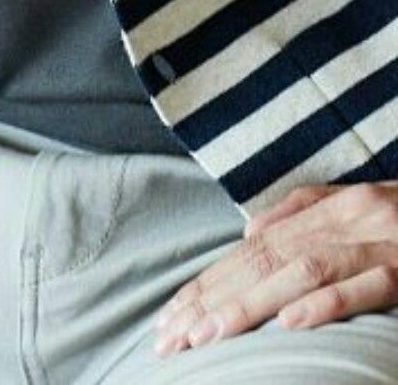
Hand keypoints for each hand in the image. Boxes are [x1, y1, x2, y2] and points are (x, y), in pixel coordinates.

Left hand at [153, 182, 397, 356]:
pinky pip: (365, 286)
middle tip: (173, 339)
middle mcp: (347, 220)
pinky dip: (325, 303)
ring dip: (251, 304)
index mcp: (330, 210)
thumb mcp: (361, 207)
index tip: (170, 317)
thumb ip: (303, 214)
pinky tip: (290, 323)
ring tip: (211, 336)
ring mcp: (380, 242)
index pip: (252, 249)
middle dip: (212, 299)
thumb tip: (249, 232)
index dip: (207, 281)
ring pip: (302, 270)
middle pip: (265, 259)